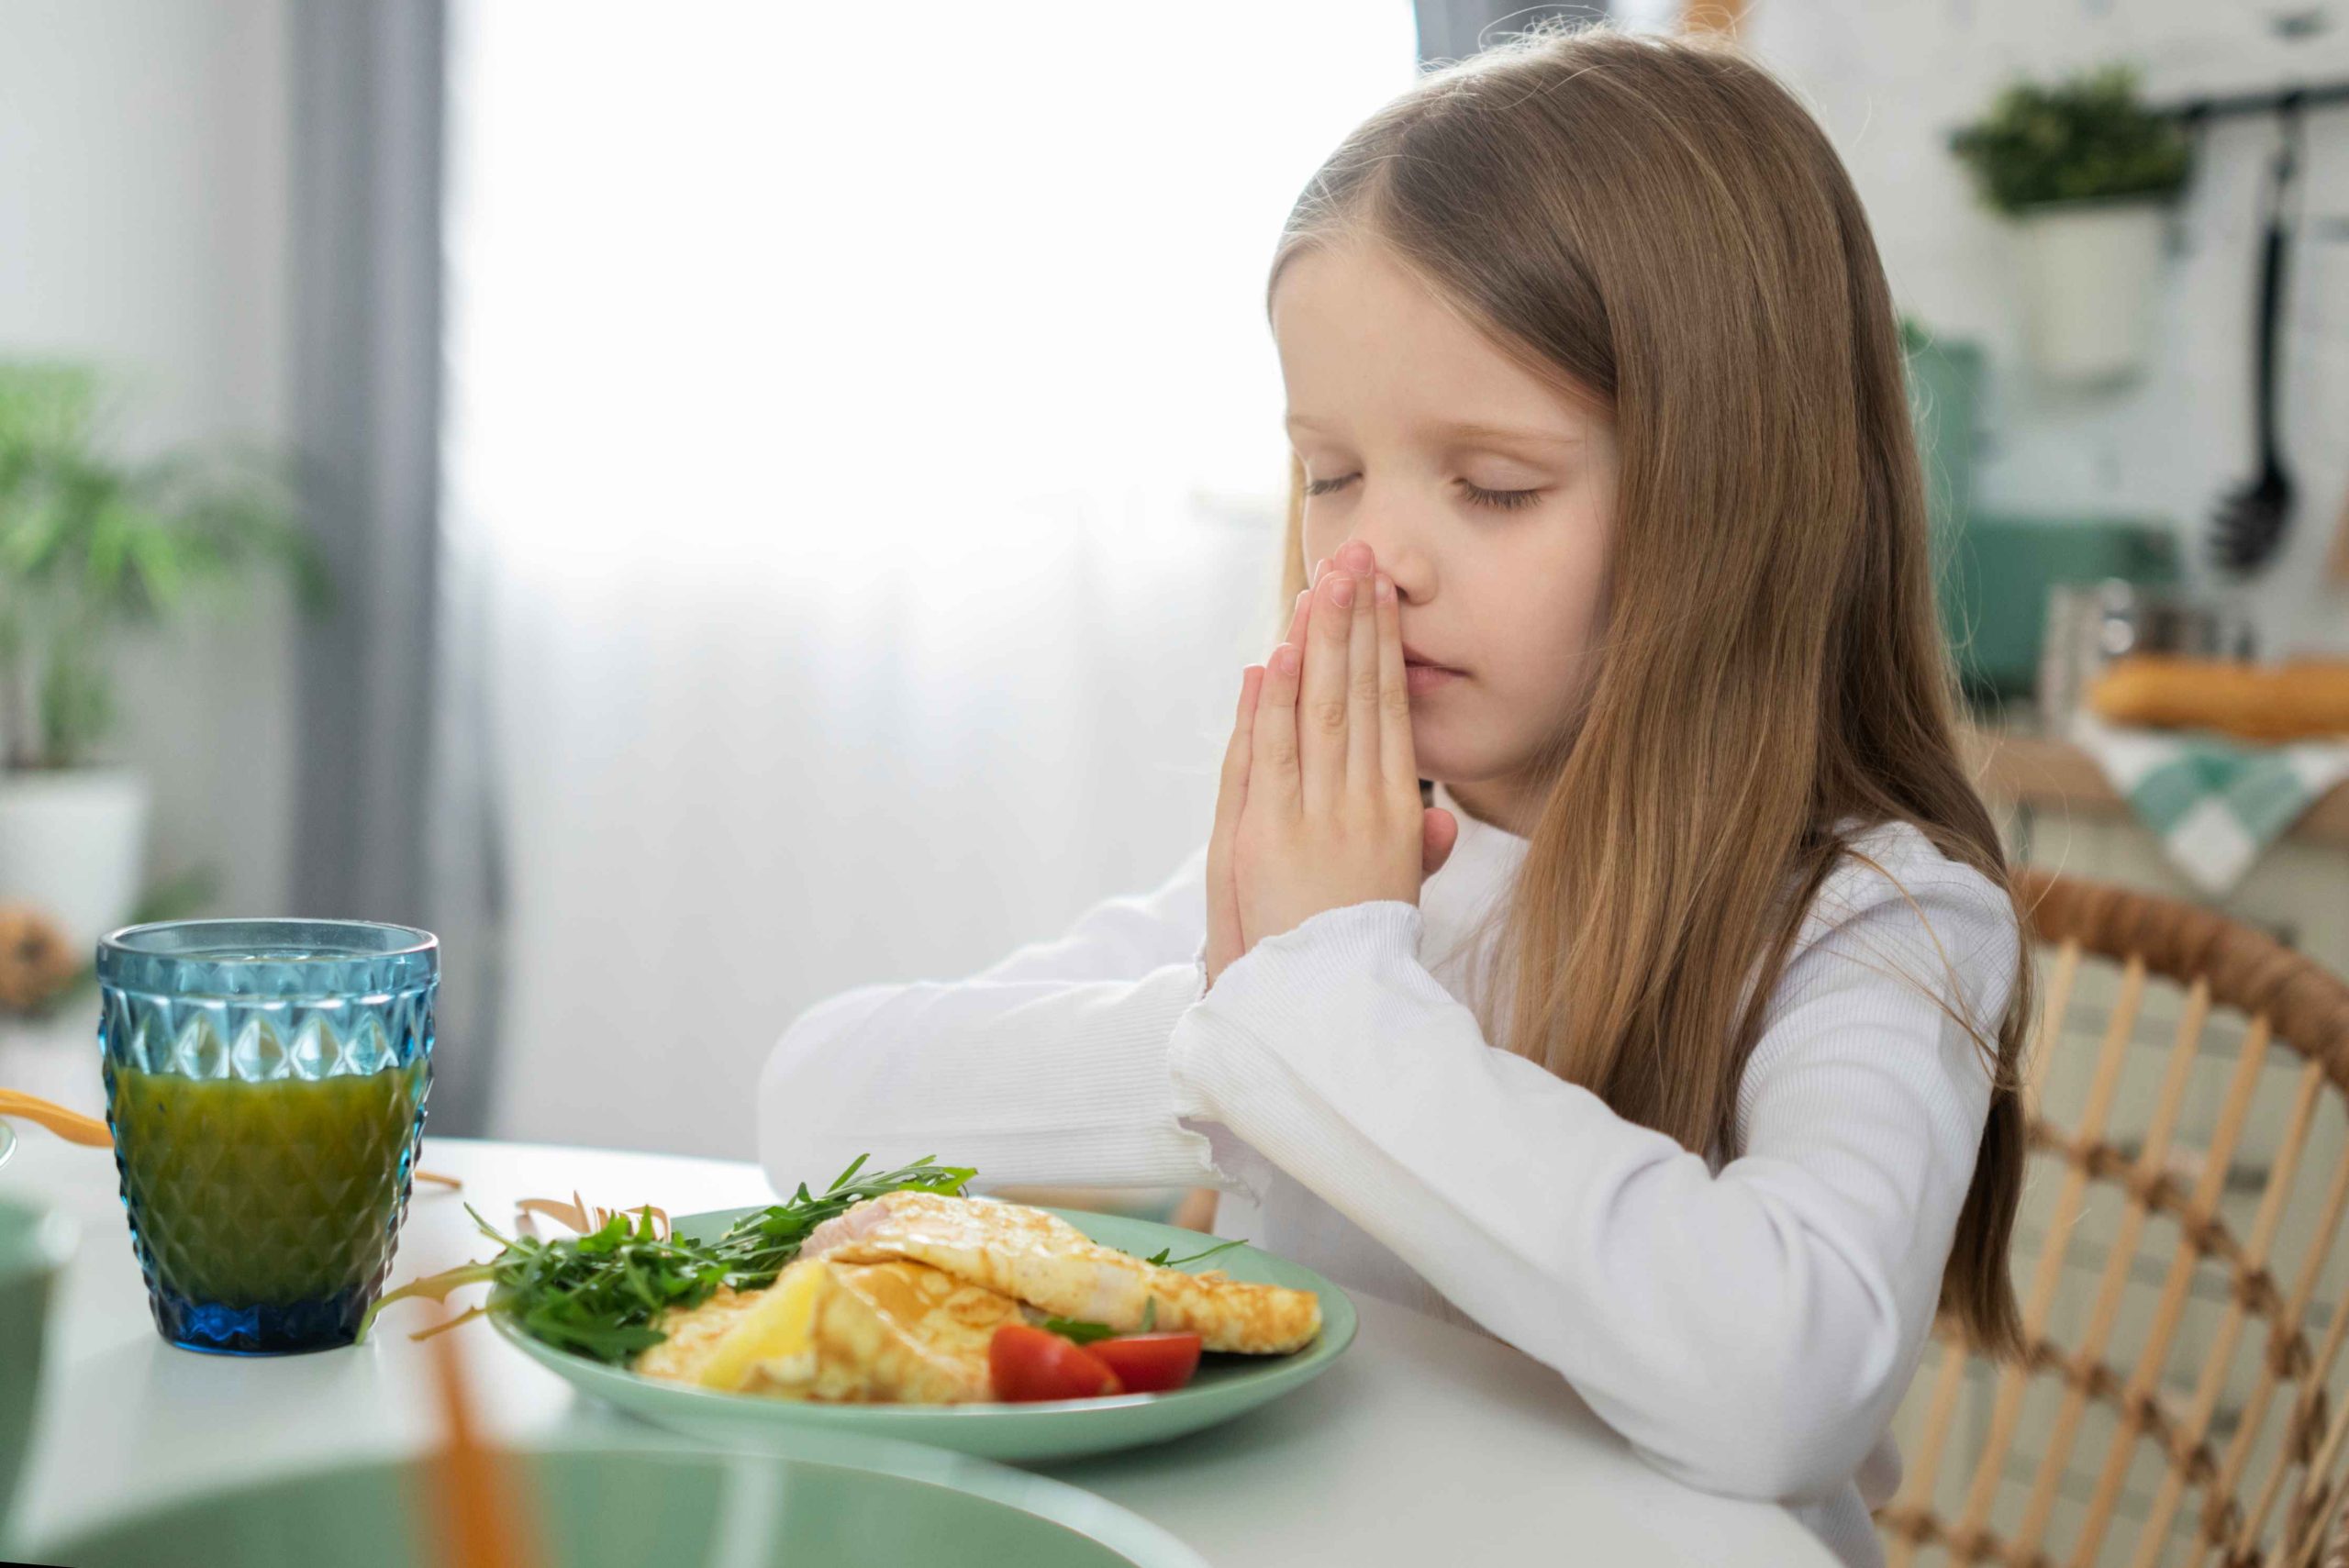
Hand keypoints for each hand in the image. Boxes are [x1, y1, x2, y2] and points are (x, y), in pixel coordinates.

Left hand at [1204, 541, 1457, 989]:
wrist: (1323, 1013)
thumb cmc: (1357, 960)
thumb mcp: (1400, 904)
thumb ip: (1420, 856)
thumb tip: (1446, 821)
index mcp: (1394, 820)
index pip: (1389, 714)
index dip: (1381, 649)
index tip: (1378, 595)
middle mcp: (1357, 810)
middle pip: (1355, 698)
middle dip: (1353, 624)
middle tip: (1354, 558)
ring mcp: (1309, 820)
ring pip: (1316, 714)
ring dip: (1315, 645)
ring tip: (1320, 584)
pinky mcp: (1264, 838)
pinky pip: (1267, 754)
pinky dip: (1271, 702)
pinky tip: (1277, 656)